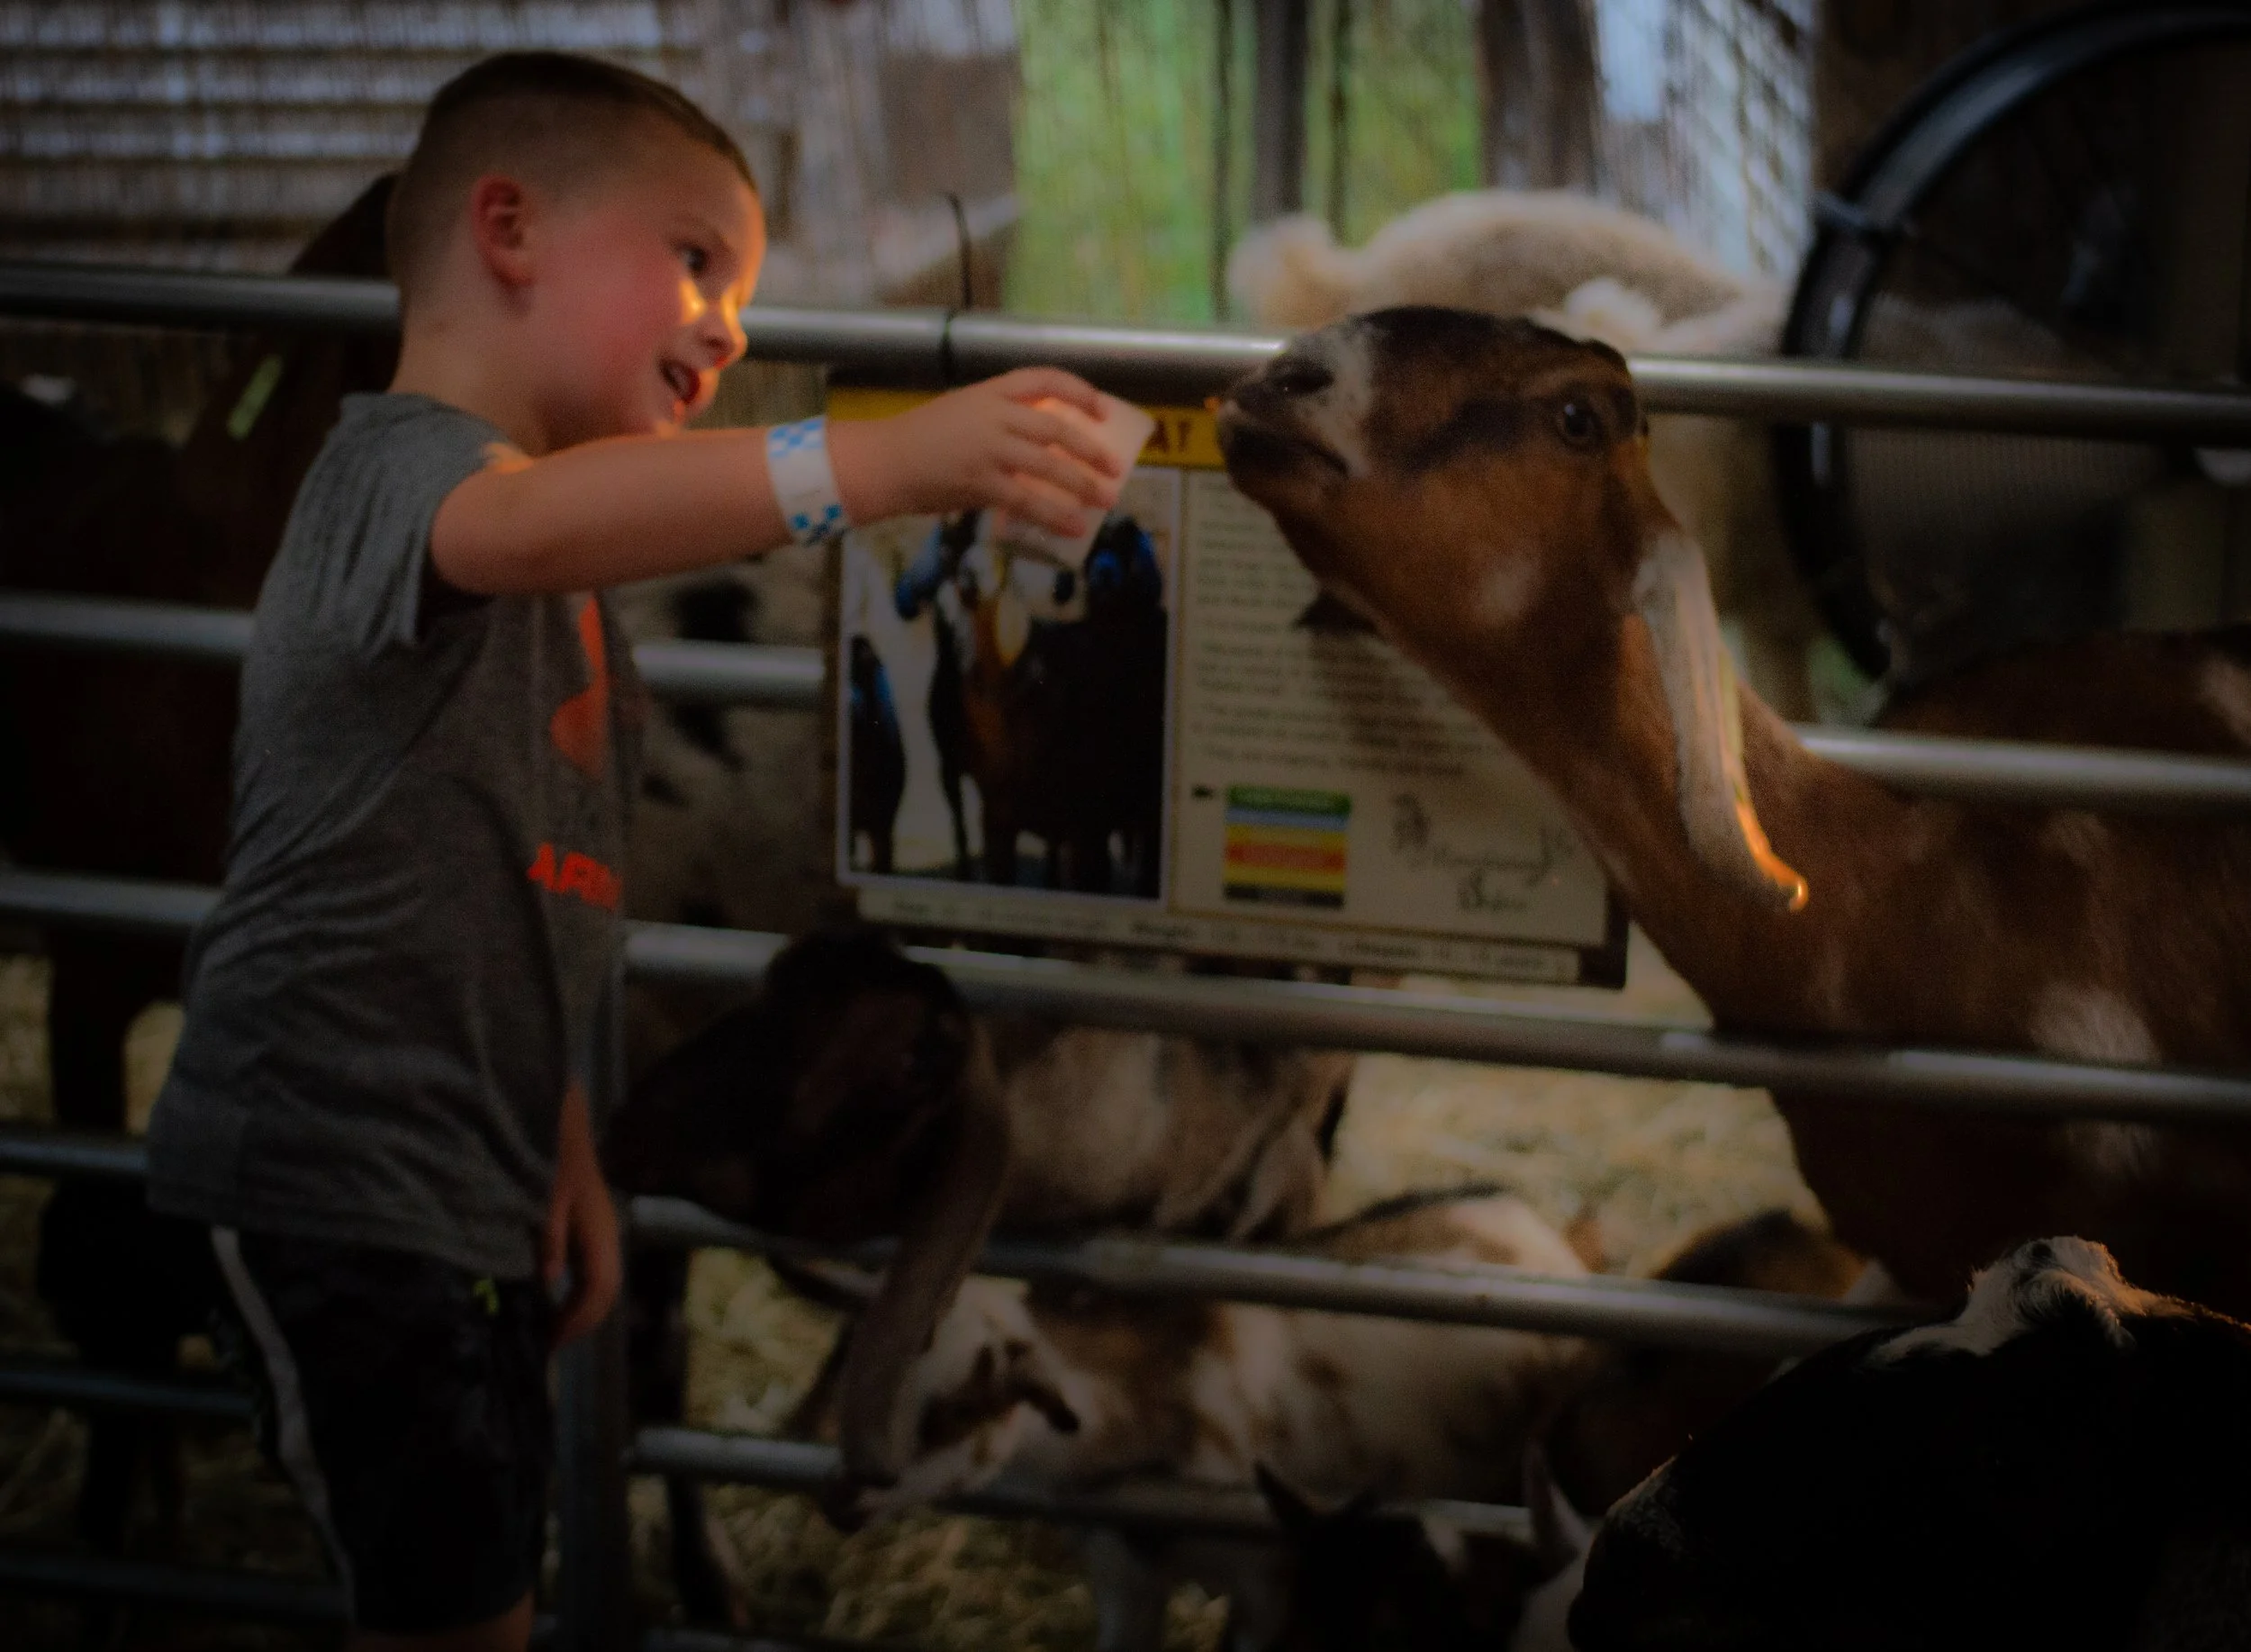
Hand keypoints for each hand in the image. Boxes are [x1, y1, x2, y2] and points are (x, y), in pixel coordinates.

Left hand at [544, 1081, 621, 1345]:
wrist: (559, 1116)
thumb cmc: (548, 1151)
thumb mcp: (544, 1193)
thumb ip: (548, 1236)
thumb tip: (548, 1281)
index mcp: (599, 1230)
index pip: (599, 1288)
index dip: (576, 1320)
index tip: (549, 1343)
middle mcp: (606, 1234)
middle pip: (606, 1291)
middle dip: (580, 1322)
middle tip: (547, 1345)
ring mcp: (601, 1230)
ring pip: (601, 1281)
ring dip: (579, 1308)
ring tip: (550, 1329)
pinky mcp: (590, 1226)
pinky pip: (591, 1268)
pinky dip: (575, 1291)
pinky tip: (552, 1297)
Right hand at [829, 368, 1124, 535]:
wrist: (884, 461)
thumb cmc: (921, 439)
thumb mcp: (963, 412)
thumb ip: (1001, 420)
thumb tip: (1044, 444)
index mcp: (990, 391)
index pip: (1045, 379)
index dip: (1079, 392)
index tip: (1102, 410)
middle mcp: (994, 415)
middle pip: (1057, 428)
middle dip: (1091, 450)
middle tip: (1114, 468)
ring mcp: (989, 449)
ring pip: (1049, 466)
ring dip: (1083, 485)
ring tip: (1106, 500)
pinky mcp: (981, 483)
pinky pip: (1029, 502)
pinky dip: (1056, 516)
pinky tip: (1075, 528)